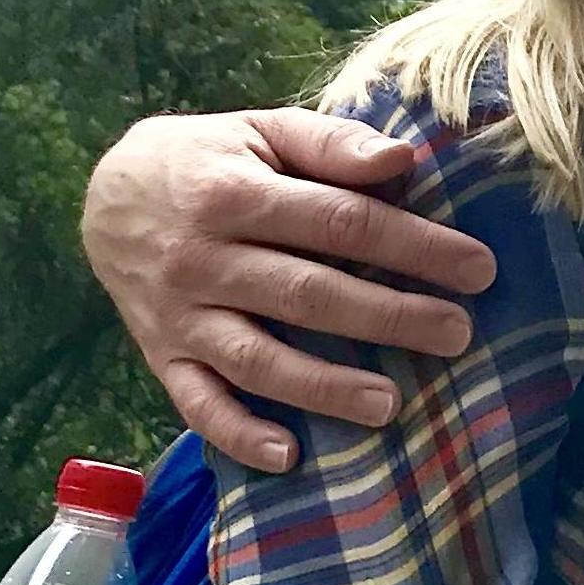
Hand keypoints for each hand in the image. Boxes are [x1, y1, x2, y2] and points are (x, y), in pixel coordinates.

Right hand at [80, 109, 495, 469]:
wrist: (105, 195)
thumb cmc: (208, 160)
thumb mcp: (263, 129)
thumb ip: (330, 143)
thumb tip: (402, 160)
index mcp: (235, 193)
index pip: (340, 222)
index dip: (413, 246)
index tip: (479, 268)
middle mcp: (203, 259)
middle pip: (308, 294)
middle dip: (390, 317)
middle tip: (457, 334)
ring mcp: (179, 314)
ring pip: (257, 358)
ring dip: (324, 387)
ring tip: (391, 404)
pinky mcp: (161, 355)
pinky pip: (197, 403)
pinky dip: (239, 434)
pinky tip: (289, 455)